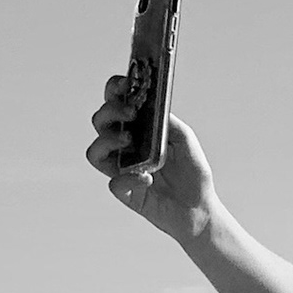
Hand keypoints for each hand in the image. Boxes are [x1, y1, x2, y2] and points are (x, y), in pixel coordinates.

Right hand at [86, 76, 213, 241]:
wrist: (198, 209)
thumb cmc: (192, 173)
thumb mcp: (187, 142)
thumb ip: (171, 124)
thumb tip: (155, 109)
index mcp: (137, 127)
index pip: (117, 101)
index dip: (115, 88)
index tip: (126, 83)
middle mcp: (124, 145)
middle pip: (100, 121)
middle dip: (110, 112)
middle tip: (131, 114)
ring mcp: (121, 169)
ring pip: (95, 152)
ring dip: (107, 142)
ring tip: (129, 142)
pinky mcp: (125, 192)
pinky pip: (114, 184)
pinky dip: (128, 179)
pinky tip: (148, 179)